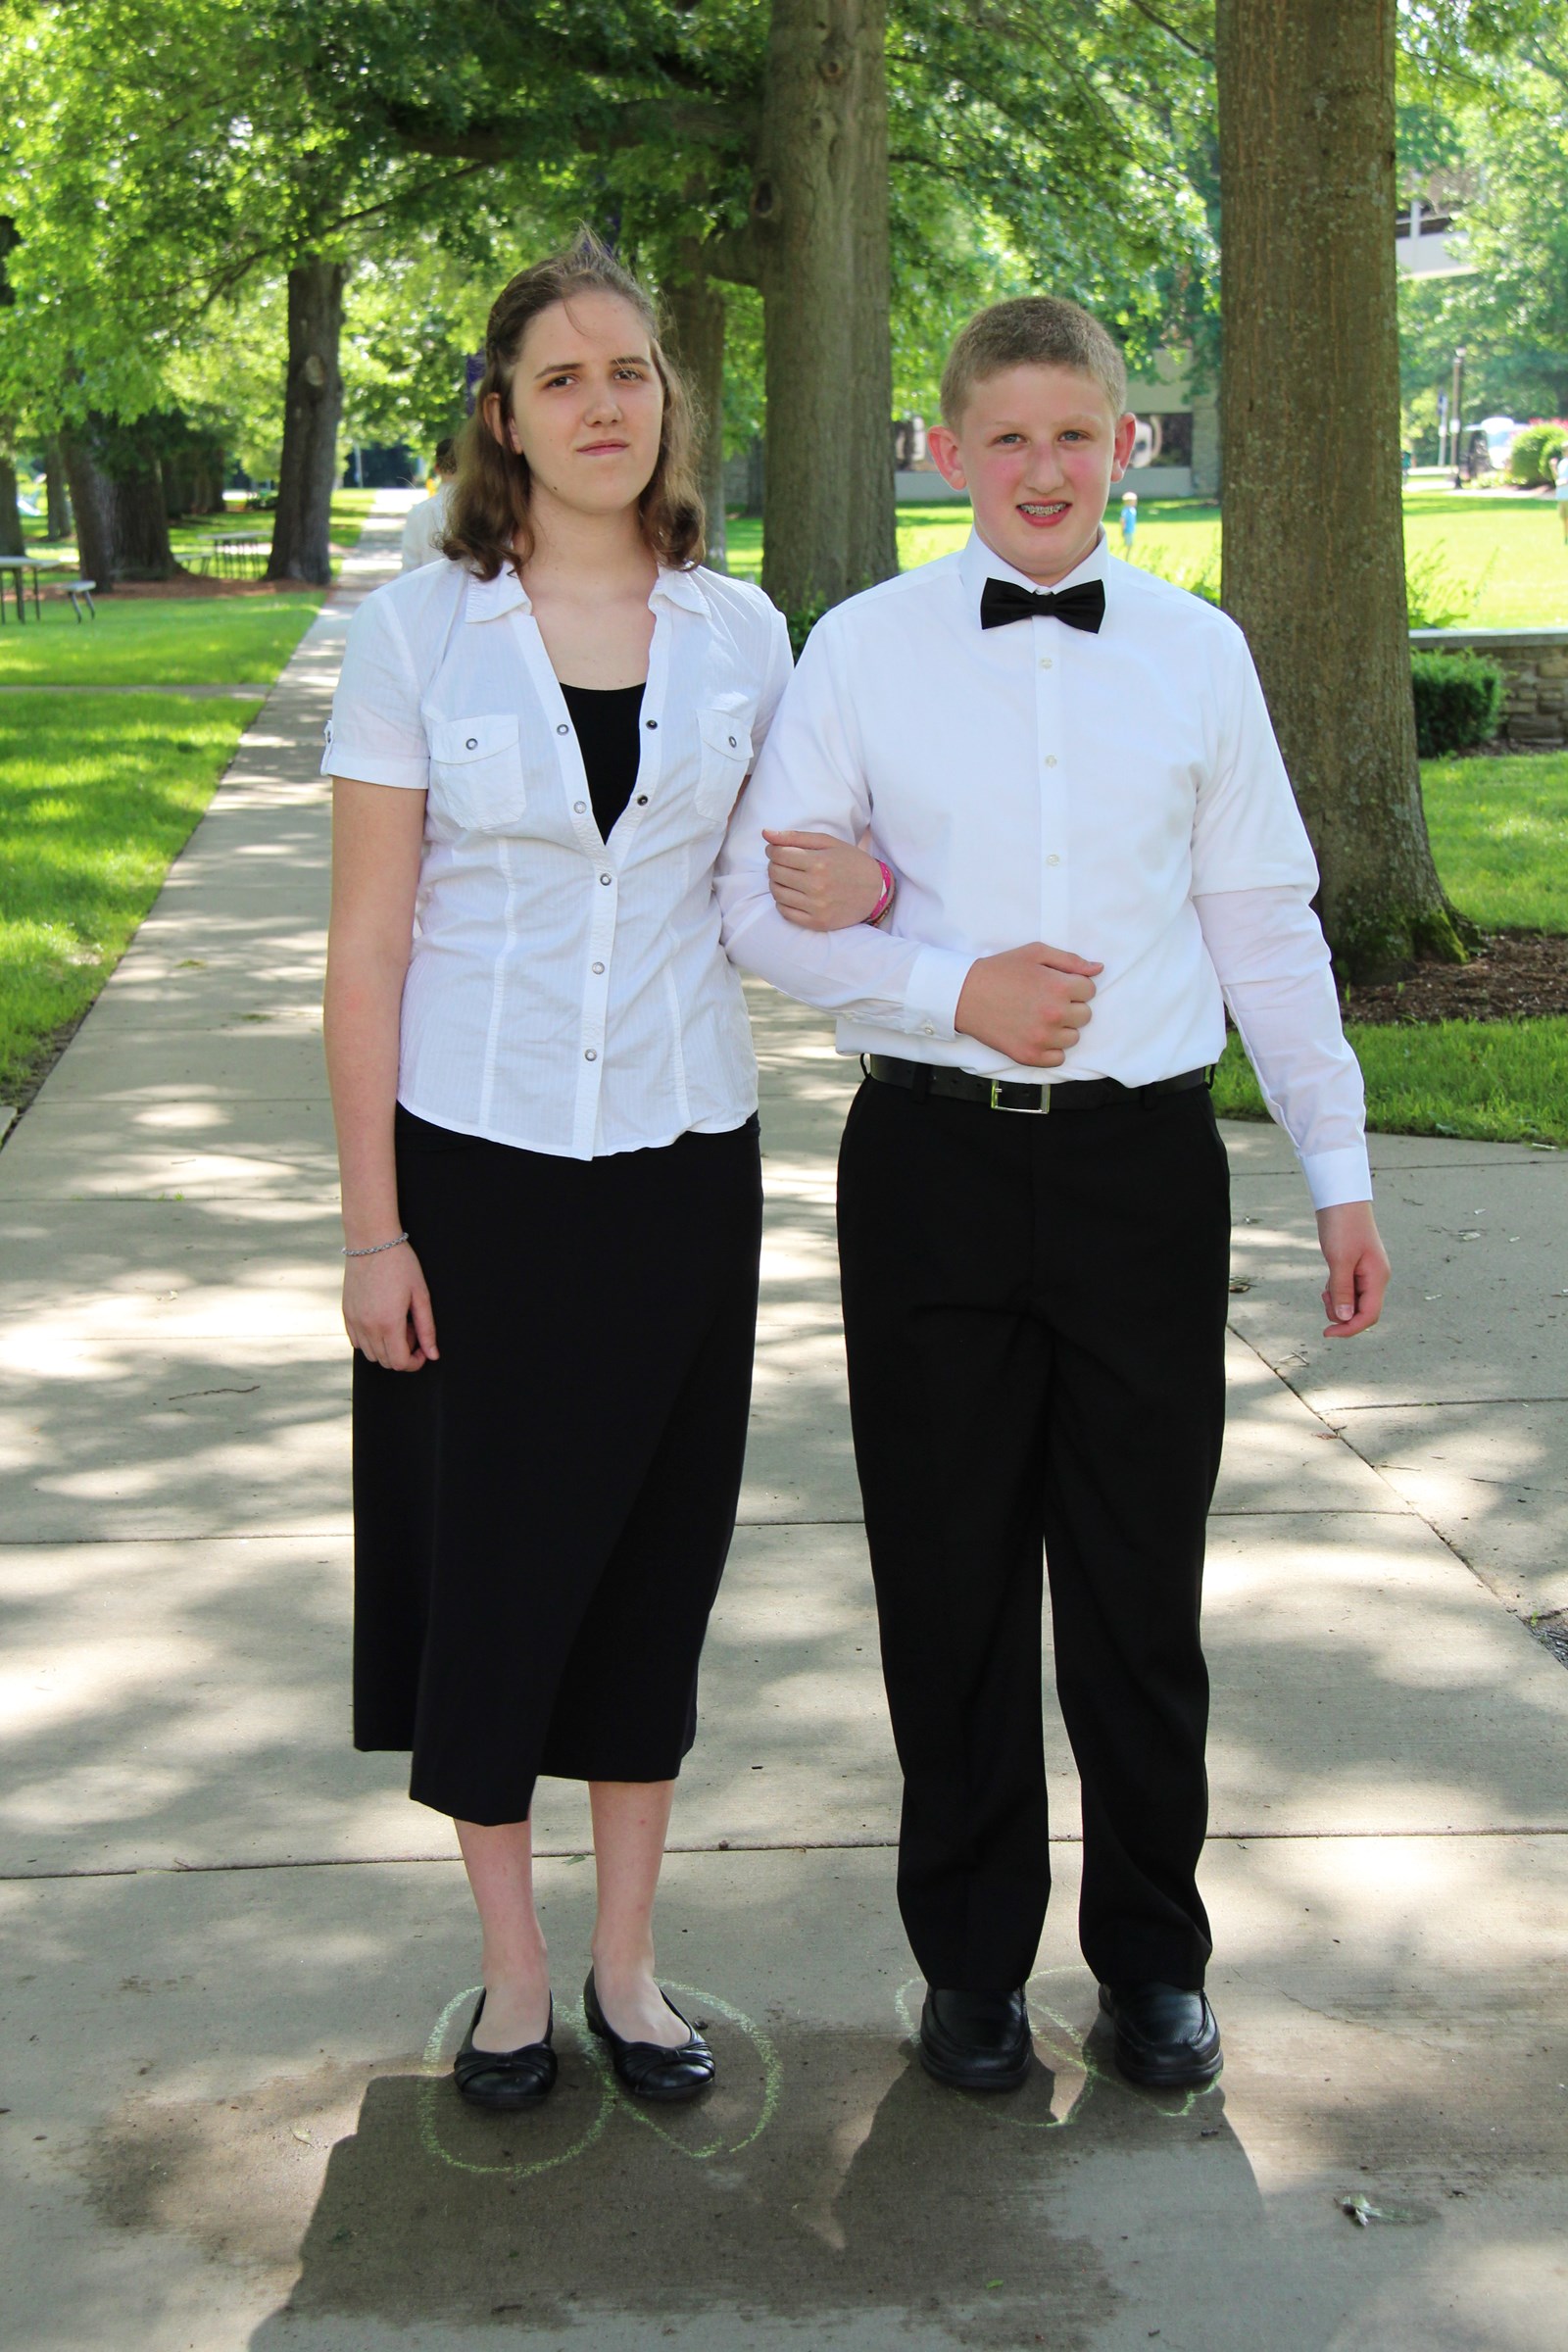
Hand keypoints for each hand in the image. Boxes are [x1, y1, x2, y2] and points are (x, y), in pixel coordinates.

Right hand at [343, 1242, 438, 1370]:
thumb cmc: (401, 1265)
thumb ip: (427, 1329)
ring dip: (386, 1347)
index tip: (423, 1350)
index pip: (399, 1363)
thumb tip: (433, 1354)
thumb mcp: (421, 1295)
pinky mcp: (345, 1313)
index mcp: (388, 1323)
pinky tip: (381, 1320)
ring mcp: (354, 1320)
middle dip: (403, 1353)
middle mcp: (367, 1326)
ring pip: (370, 1354)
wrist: (372, 1242)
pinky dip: (370, 1340)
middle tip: (411, 1328)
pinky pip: (356, 1341)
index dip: (415, 1362)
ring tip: (396, 1323)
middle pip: (385, 1361)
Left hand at [763, 830, 887, 928]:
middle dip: (774, 865)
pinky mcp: (817, 923)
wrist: (875, 891)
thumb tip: (765, 833)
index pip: (778, 854)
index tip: (776, 850)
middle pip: (775, 873)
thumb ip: (795, 837)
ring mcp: (817, 907)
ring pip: (777, 892)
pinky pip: (784, 912)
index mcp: (819, 862)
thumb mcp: (827, 843)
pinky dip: (783, 901)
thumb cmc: (850, 862)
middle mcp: (817, 886)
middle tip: (784, 864)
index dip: (772, 850)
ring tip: (788, 878)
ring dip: (776, 883)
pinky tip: (794, 894)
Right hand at [954, 943, 1102, 1066]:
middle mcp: (1055, 1014)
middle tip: (1045, 1001)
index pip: (1090, 990)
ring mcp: (1042, 1038)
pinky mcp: (1029, 1056)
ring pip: (1073, 1037)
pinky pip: (1058, 1058)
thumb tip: (1098, 969)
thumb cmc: (1000, 971)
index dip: (1074, 985)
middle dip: (1070, 1006)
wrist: (964, 995)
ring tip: (1039, 1018)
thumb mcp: (1035, 953)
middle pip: (1085, 1015)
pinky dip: (1051, 1049)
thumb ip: (1070, 960)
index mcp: (1059, 987)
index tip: (1055, 985)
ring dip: (1061, 1029)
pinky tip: (1036, 1035)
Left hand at [1315, 1201, 1389, 1338]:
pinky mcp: (1355, 1267)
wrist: (1340, 1199)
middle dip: (1341, 1314)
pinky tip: (1327, 1285)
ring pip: (1353, 1302)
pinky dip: (1337, 1292)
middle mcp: (1375, 1277)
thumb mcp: (1339, 1260)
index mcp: (1377, 1277)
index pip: (1369, 1315)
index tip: (1327, 1333)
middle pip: (1362, 1311)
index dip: (1349, 1329)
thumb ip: (1342, 1290)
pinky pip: (1348, 1290)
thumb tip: (1344, 1318)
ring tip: (1325, 1288)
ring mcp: (1366, 1273)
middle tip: (1324, 1296)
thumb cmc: (1342, 1226)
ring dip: (1337, 1303)